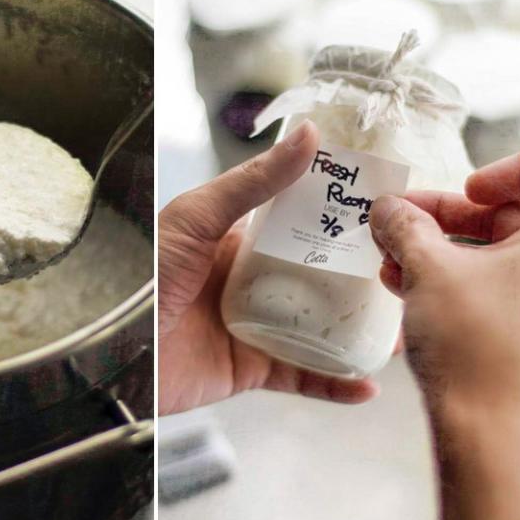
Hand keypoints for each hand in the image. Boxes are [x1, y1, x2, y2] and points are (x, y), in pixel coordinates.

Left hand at [159, 121, 380, 414]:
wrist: (116, 352)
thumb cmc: (146, 275)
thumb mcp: (197, 217)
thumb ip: (252, 181)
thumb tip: (307, 135)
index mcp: (235, 240)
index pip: (297, 224)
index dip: (336, 217)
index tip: (383, 210)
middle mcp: (248, 281)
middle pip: (314, 277)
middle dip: (356, 277)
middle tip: (403, 270)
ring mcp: (252, 325)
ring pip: (317, 327)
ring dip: (357, 331)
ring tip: (400, 328)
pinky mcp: (249, 368)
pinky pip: (301, 376)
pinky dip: (334, 383)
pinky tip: (368, 383)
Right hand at [369, 150, 519, 519]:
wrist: (488, 435)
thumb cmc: (473, 345)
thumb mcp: (428, 268)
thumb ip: (405, 225)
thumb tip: (387, 207)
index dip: (508, 167)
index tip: (465, 190)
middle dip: (452, 215)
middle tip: (402, 222)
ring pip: (506, 255)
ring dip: (446, 249)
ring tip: (393, 259)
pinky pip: (506, 289)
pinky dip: (462, 279)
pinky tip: (407, 287)